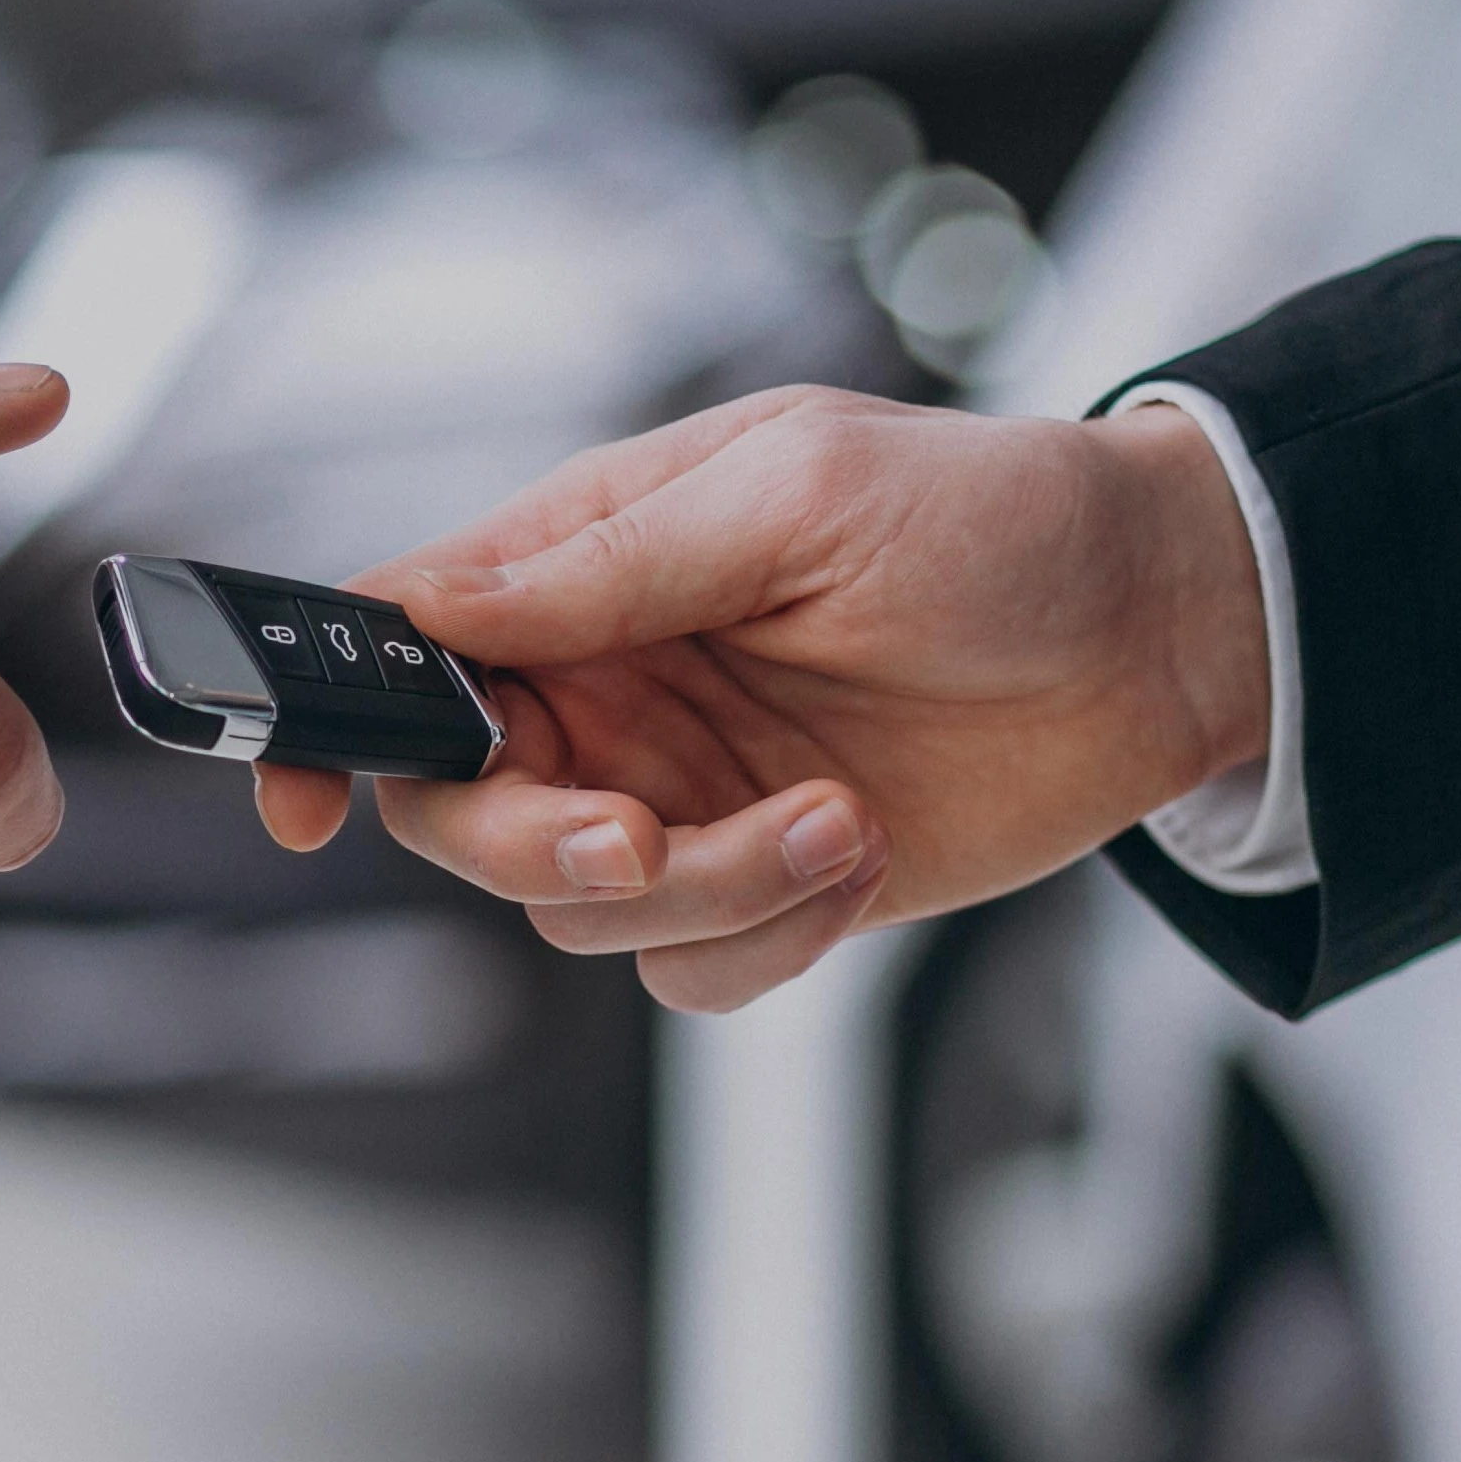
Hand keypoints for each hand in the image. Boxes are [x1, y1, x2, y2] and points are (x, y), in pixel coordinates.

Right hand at [251, 386, 1267, 1009]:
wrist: (1161, 632)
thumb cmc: (993, 520)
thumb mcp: (797, 493)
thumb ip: (606, 563)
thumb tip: (435, 608)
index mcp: (585, 568)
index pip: (399, 643)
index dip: (323, 722)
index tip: (299, 800)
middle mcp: (610, 689)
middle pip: (465, 814)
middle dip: (540, 844)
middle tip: (645, 832)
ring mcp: (682, 794)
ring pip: (579, 910)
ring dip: (704, 888)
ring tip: (836, 816)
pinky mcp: (764, 884)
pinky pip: (689, 968)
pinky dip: (767, 935)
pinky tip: (859, 851)